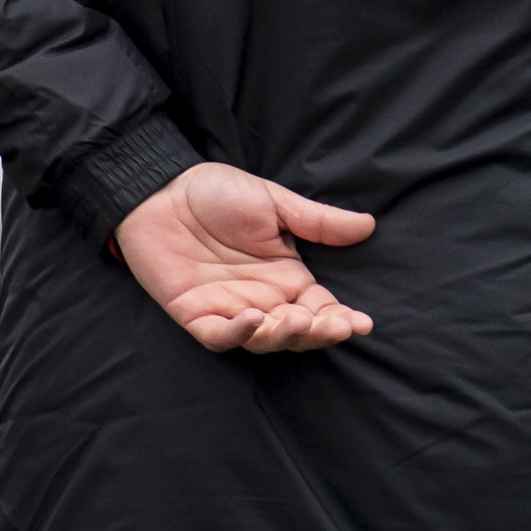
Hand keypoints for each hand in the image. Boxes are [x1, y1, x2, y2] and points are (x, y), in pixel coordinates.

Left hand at [115, 161, 376, 353]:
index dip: (342, 320)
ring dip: (283, 336)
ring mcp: (228, 309)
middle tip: (334, 325)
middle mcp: (262, 299)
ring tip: (298, 321)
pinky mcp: (194, 314)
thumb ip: (317, 221)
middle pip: (296, 332)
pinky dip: (237, 334)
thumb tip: (368, 224)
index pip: (320, 308)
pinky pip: (218, 335)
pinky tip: (255, 319)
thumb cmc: (218, 193)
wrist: (162, 189)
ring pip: (262, 341)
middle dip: (318, 333)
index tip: (362, 323)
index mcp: (286, 277)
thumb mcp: (275, 203)